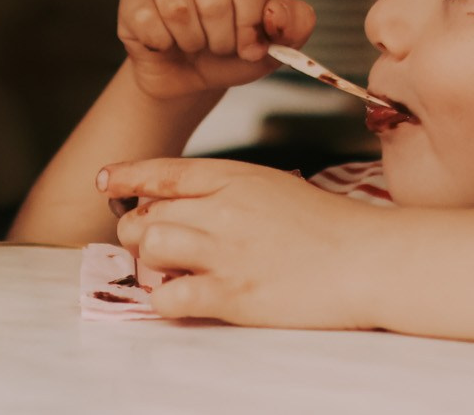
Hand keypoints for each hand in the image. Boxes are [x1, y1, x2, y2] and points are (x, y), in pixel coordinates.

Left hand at [100, 158, 379, 328]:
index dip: (127, 176)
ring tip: (169, 274)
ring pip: (149, 248)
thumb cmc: (325, 225)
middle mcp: (220, 210)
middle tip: (153, 246)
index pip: (162, 172)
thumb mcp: (270, 186)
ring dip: (148, 265)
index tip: (106, 181)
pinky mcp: (231, 294)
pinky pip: (169, 297)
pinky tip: (183, 299)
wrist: (367, 258)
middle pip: (146, 215)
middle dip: (137, 231)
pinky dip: (164, 300)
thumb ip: (224, 191)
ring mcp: (223, 252)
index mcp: (231, 178)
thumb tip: (182, 204)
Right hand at [120, 0, 315, 100]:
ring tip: (193, 43)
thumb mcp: (273, 45)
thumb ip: (292, 25)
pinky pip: (149, 22)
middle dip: (222, 39)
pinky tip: (166, 42)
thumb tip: (274, 15)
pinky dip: (163, 44)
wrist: (188, 77)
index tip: (249, 45)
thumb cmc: (232, 53)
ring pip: (179, 10)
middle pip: (215, 0)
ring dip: (192, 42)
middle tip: (218, 46)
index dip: (251, 25)